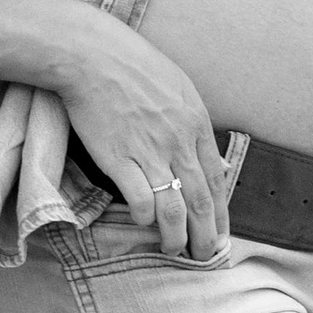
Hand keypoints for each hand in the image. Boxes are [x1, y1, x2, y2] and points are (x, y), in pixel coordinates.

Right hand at [56, 12, 231, 261]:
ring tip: (176, 252)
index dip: (221, 213)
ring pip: (174, 207)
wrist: (91, 54)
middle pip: (201, 200)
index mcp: (196, 124)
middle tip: (206, 257)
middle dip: (207, 235)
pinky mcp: (119, 158)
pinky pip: (141, 198)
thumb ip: (195, 125)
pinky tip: (143, 223)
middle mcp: (178, 141)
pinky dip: (146, 217)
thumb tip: (212, 159)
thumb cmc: (132, 65)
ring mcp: (149, 150)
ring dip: (178, 236)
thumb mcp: (179, 88)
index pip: (217, 180)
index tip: (221, 233)